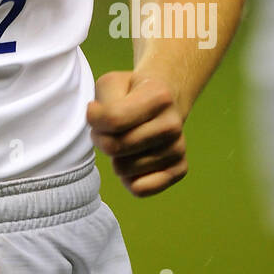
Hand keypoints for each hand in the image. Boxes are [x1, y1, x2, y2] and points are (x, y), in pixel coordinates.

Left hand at [87, 70, 187, 196]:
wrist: (162, 103)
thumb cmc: (130, 94)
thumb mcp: (111, 84)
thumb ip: (101, 103)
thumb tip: (98, 124)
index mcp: (159, 96)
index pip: (112, 119)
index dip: (94, 119)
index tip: (96, 111)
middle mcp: (173, 124)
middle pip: (115, 147)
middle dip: (102, 138)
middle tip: (109, 129)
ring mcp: (178, 148)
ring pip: (123, 169)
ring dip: (115, 158)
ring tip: (125, 140)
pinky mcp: (179, 170)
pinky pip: (140, 189)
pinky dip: (128, 178)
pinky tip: (133, 159)